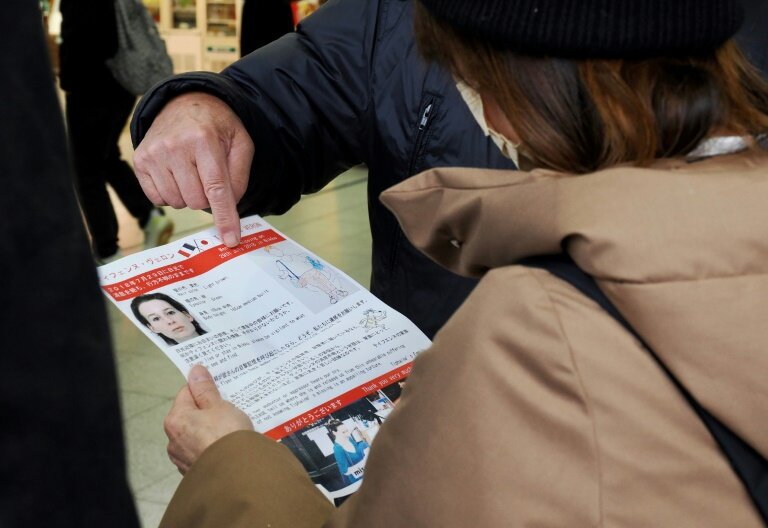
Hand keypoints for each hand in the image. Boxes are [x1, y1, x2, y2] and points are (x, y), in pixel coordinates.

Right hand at [133, 92, 254, 246]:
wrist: (184, 104)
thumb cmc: (216, 127)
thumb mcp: (241, 142)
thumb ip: (240, 176)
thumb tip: (229, 207)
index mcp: (204, 140)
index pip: (216, 189)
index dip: (225, 217)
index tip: (230, 239)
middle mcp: (175, 147)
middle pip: (197, 200)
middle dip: (207, 197)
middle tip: (208, 176)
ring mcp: (154, 154)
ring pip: (177, 202)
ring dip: (189, 195)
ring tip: (192, 171)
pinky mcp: (140, 161)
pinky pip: (158, 199)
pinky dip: (171, 194)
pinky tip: (176, 174)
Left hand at [164, 364, 253, 473]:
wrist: (237, 473)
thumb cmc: (227, 436)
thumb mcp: (219, 405)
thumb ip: (205, 388)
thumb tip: (195, 371)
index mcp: (176, 419)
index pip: (187, 393)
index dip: (205, 389)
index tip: (220, 391)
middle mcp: (173, 439)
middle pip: (191, 414)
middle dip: (209, 410)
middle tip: (229, 409)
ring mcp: (182, 457)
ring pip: (197, 434)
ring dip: (211, 429)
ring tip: (231, 429)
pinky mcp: (194, 470)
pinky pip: (203, 451)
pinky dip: (213, 446)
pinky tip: (228, 445)